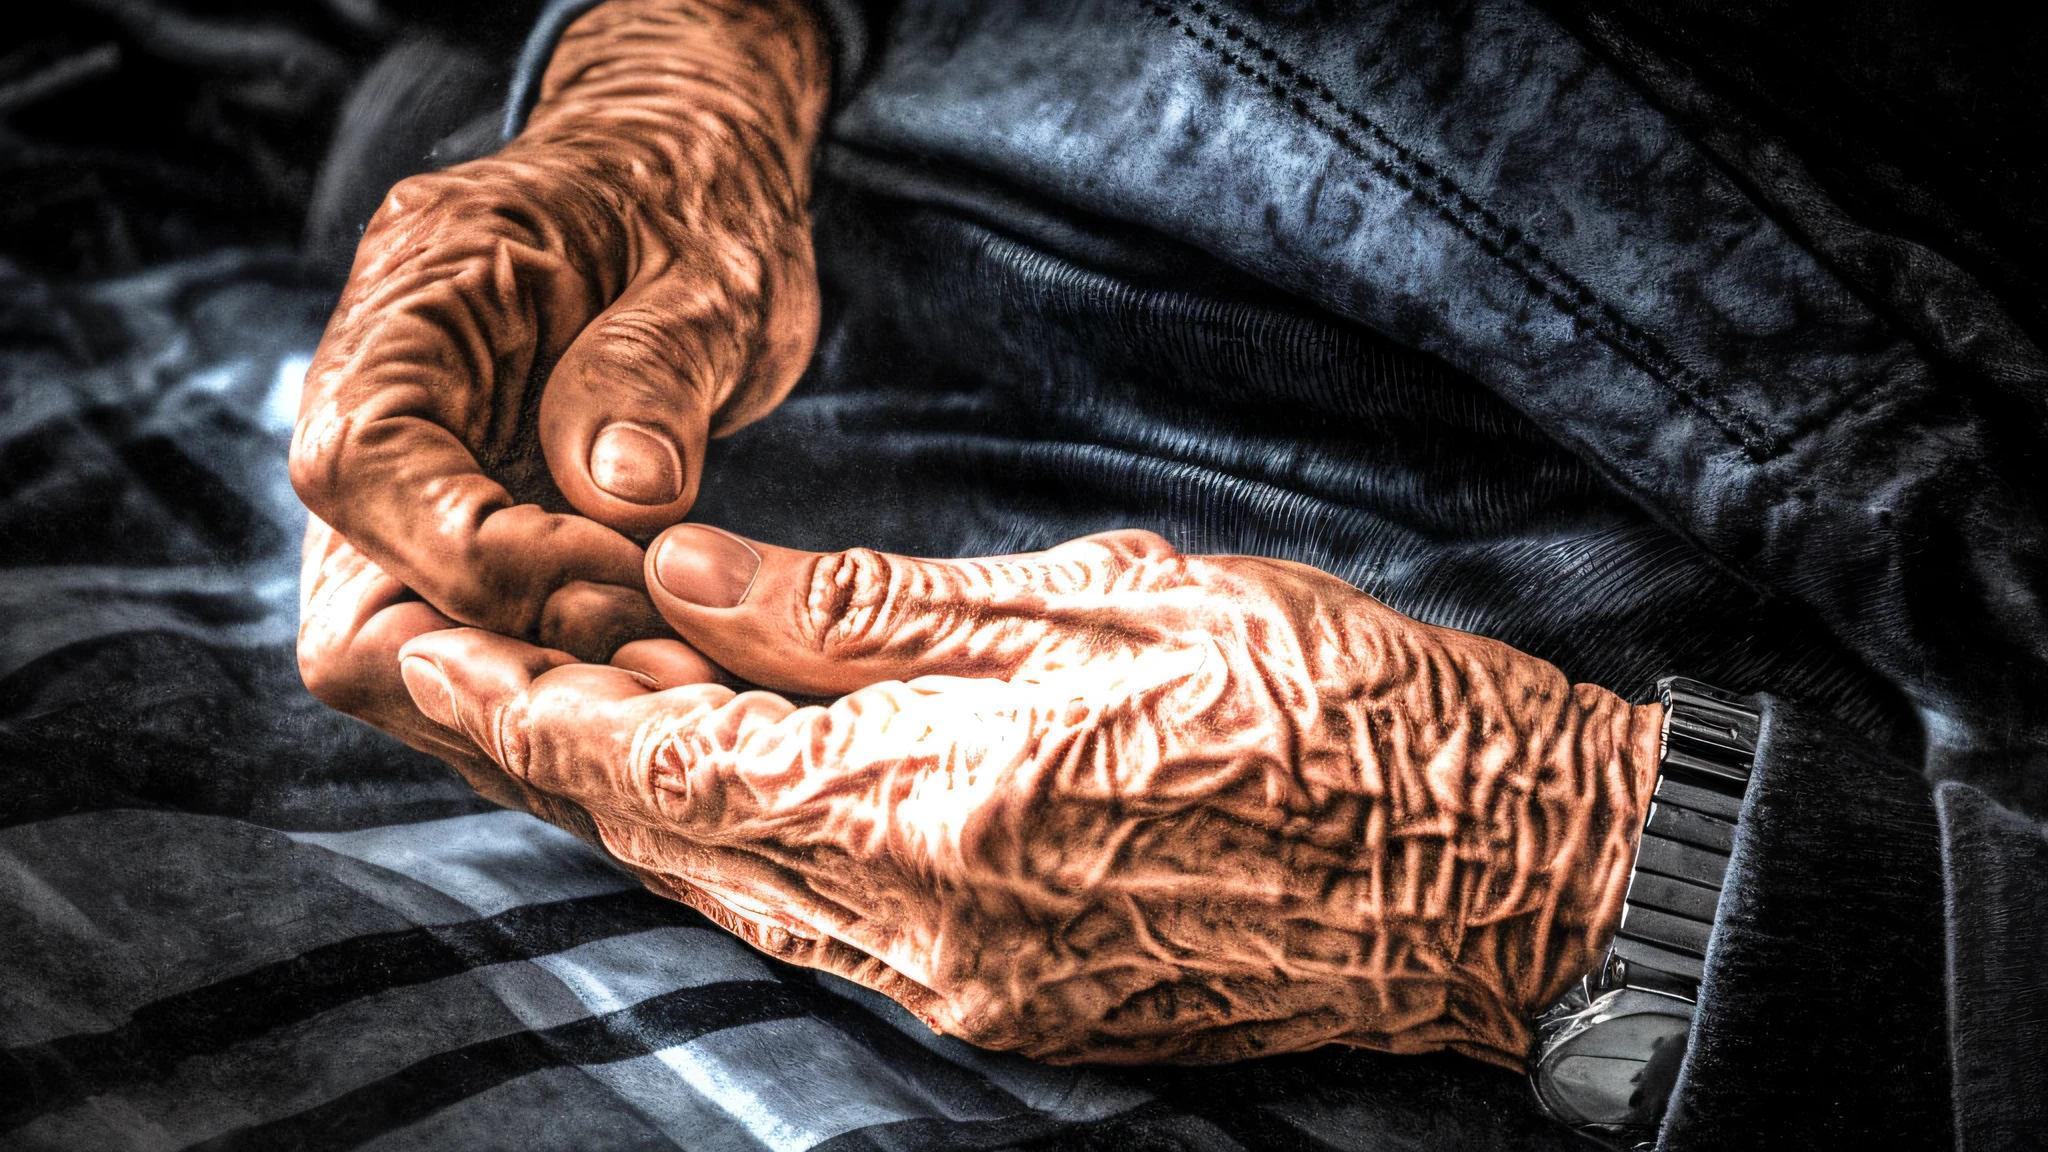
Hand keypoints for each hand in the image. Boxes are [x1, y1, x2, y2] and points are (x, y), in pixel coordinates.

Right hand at [291, 0, 830, 733]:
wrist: (686, 185)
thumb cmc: (697, 204)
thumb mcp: (708, 265)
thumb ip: (654, 371)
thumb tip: (623, 500)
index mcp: (411, 299)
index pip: (361, 466)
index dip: (480, 557)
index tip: (624, 578)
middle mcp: (380, 409)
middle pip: (356, 605)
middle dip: (502, 670)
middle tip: (667, 676)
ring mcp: (416, 491)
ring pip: (412, 659)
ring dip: (541, 703)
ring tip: (682, 694)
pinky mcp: (468, 545)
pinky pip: (478, 656)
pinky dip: (564, 697)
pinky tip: (665, 701)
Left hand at [396, 526, 1661, 1066]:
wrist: (1486, 869)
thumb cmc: (1322, 701)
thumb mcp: (1096, 599)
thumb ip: (874, 607)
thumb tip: (697, 584)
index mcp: (940, 808)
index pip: (665, 757)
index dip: (529, 706)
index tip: (425, 658)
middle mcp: (926, 933)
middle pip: (677, 840)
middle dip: (558, 753)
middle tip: (465, 669)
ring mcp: (968, 994)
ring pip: (742, 890)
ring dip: (649, 804)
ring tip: (578, 710)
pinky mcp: (1016, 1016)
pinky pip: (826, 929)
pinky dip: (753, 849)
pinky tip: (736, 786)